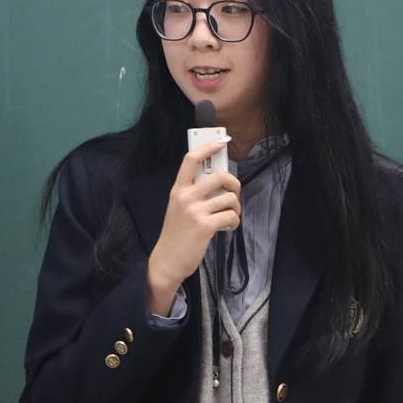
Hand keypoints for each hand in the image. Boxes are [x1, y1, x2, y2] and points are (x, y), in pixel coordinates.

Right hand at [146, 141, 240, 314]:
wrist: (167, 261)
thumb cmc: (176, 234)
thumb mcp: (178, 207)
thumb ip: (194, 193)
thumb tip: (219, 180)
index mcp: (178, 190)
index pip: (191, 160)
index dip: (208, 147)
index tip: (221, 141)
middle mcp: (186, 197)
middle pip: (219, 176)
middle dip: (234, 184)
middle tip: (233, 194)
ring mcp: (195, 211)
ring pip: (230, 198)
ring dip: (235, 208)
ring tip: (229, 217)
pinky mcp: (205, 226)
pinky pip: (231, 216)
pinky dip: (234, 222)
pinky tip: (228, 228)